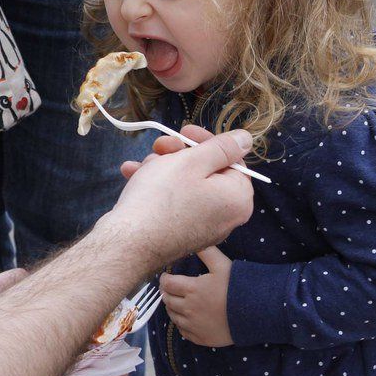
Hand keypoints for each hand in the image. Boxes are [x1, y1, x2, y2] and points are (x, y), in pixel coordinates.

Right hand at [99, 126, 253, 266]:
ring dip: (162, 169)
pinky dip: (157, 188)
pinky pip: (176, 203)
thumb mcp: (192, 161)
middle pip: (207, 172)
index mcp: (237, 198)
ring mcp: (203, 228)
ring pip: (186, 185)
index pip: (232, 159)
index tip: (183, 132)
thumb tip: (246, 140)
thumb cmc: (161, 198)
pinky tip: (133, 177)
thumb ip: (222, 148)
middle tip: (158, 147)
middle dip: (178, 155)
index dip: (205, 141)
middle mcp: (226, 216)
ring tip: (140, 166)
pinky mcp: (181, 234)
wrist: (129, 243)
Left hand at [160, 246, 234, 346]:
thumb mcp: (222, 265)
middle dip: (167, 292)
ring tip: (177, 301)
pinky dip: (181, 324)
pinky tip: (187, 318)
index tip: (166, 276)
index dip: (164, 279)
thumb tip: (194, 240)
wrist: (257, 314)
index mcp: (192, 289)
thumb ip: (206, 252)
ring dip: (172, 308)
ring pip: (173, 316)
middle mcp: (189, 309)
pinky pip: (183, 331)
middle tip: (170, 288)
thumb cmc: (238, 287)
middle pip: (167, 300)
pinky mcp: (201, 339)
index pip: (167, 284)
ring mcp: (194, 326)